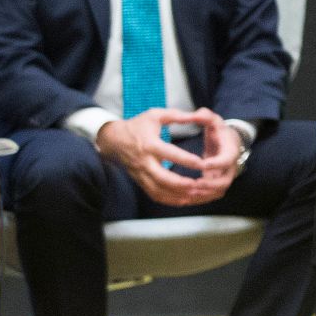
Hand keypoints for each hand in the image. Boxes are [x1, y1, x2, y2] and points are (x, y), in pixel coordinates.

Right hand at [94, 106, 232, 206]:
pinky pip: (154, 195)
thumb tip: (197, 115)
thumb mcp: (156, 115)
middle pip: (162, 178)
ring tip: (194, 195)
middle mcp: (144, 162)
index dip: (185, 159)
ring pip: (158, 190)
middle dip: (180, 183)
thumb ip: (177, 116)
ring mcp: (141, 174)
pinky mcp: (140, 182)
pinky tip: (183, 200)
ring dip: (176, 195)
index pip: (169, 154)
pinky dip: (169, 200)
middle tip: (198, 185)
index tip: (201, 163)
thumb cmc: (138, 125)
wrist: (113, 140)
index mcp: (150, 144)